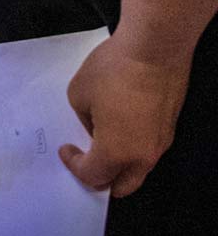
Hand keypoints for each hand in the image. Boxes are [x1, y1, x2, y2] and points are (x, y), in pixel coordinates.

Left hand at [59, 32, 189, 196]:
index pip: (92, 175)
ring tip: (102, 140)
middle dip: (100, 178)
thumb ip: (83, 118)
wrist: (154, 49)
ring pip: (138, 169)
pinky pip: (148, 148)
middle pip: (121, 185)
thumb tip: (96, 125)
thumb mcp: (79, 93)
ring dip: (119, 163)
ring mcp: (160, 143)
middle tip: (86, 159)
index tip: (66, 150)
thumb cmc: (114, 70)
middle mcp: (142, 156)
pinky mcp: (169, 127)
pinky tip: (122, 123)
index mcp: (116, 153)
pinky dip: (133, 146)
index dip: (74, 165)